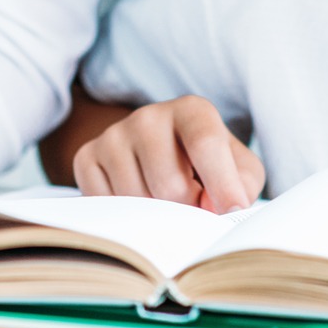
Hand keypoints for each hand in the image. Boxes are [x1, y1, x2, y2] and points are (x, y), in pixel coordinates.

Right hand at [72, 95, 264, 212]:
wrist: (161, 155)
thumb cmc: (208, 167)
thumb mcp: (240, 171)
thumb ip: (241, 186)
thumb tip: (213, 207)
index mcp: (192, 111)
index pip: (206, 144)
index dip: (222, 185)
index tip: (231, 212)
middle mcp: (148, 116)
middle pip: (170, 185)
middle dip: (187, 209)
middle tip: (192, 205)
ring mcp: (113, 135)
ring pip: (137, 201)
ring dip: (156, 217)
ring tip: (165, 201)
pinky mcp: (87, 157)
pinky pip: (106, 205)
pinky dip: (126, 216)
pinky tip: (138, 201)